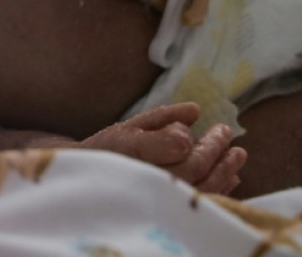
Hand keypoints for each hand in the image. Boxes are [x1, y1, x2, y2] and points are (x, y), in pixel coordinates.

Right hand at [81, 103, 246, 193]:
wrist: (85, 182)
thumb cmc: (108, 151)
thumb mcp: (130, 127)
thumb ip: (162, 117)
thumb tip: (195, 110)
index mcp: (131, 152)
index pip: (177, 147)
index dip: (196, 138)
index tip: (209, 125)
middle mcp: (144, 177)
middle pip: (193, 169)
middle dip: (216, 151)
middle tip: (226, 132)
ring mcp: (155, 199)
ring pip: (200, 189)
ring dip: (224, 171)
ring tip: (237, 154)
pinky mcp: (165, 212)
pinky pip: (198, 204)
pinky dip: (219, 189)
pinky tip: (230, 177)